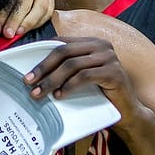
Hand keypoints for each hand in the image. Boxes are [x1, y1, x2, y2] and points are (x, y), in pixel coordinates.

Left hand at [23, 37, 145, 126]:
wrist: (127, 112)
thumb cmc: (100, 95)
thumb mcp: (80, 78)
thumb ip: (66, 69)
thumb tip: (34, 73)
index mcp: (91, 42)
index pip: (61, 43)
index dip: (41, 55)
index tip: (26, 71)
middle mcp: (101, 45)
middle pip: (64, 51)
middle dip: (43, 67)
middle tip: (28, 82)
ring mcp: (109, 57)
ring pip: (72, 64)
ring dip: (52, 79)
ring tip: (39, 93)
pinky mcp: (114, 73)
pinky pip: (85, 76)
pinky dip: (69, 86)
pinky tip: (59, 95)